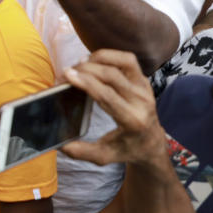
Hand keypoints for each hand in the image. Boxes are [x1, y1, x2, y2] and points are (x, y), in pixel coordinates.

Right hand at [60, 49, 165, 165]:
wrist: (152, 143)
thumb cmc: (127, 148)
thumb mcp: (104, 156)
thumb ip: (82, 152)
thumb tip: (60, 145)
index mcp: (132, 120)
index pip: (107, 95)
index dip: (86, 82)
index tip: (67, 74)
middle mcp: (142, 102)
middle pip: (112, 75)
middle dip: (86, 69)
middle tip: (67, 72)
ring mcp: (145, 88)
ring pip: (124, 61)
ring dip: (99, 58)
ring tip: (81, 64)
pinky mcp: (144, 80)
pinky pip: (127, 60)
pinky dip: (109, 56)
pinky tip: (94, 62)